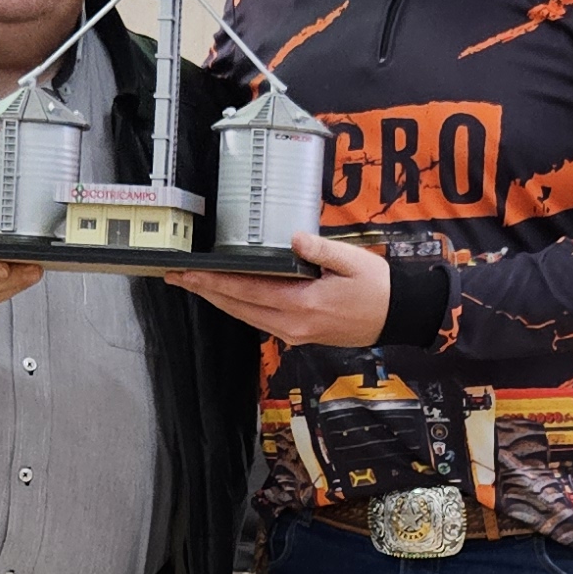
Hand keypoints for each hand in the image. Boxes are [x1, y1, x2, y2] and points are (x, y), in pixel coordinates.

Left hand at [167, 233, 395, 346]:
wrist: (396, 318)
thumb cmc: (376, 288)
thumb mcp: (352, 261)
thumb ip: (320, 250)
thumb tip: (293, 239)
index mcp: (303, 304)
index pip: (248, 291)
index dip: (215, 282)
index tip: (189, 274)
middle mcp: (292, 324)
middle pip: (238, 308)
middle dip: (205, 292)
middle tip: (176, 279)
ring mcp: (294, 333)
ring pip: (245, 317)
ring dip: (218, 301)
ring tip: (193, 286)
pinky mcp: (298, 334)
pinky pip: (259, 320)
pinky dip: (238, 307)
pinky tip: (227, 297)